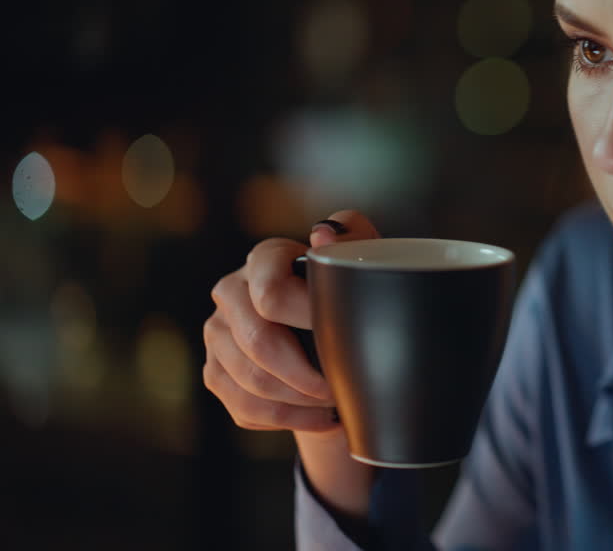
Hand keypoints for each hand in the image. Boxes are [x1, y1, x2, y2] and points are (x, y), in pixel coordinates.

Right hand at [203, 210, 381, 431]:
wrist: (326, 335)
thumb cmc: (347, 294)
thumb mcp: (359, 261)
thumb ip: (353, 237)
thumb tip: (322, 234)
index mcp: (264, 258)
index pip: (271, 292)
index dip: (308, 319)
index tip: (342, 335)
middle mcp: (231, 291)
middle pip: (259, 342)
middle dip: (306, 373)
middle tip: (340, 385)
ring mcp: (217, 333)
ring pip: (251, 380)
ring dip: (300, 401)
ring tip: (335, 403)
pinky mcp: (214, 371)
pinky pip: (244, 406)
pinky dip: (287, 418)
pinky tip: (320, 417)